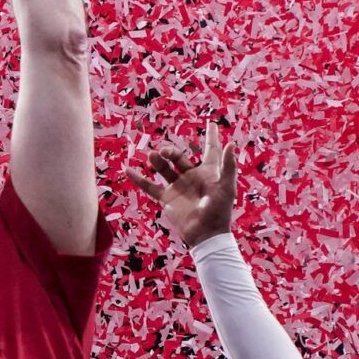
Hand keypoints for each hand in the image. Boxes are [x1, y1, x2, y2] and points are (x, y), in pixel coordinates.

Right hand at [126, 124, 235, 246]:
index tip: (211, 124)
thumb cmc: (219, 211)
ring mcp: (178, 187)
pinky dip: (138, 179)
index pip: (210, 150)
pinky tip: (128, 169)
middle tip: (163, 152)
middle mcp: (192, 177)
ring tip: (152, 156)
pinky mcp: (167, 199)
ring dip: (157, 161)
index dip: (212, 137)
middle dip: (171, 152)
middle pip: (180, 157)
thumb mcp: (226, 188)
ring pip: (164, 169)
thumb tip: (231, 144)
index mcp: (208, 172)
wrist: (205, 235)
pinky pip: (149, 186)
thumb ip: (228, 166)